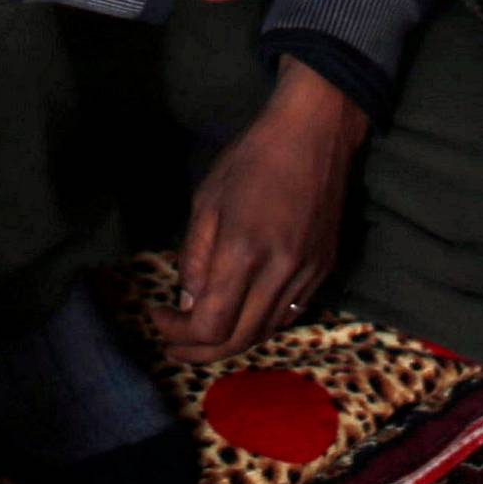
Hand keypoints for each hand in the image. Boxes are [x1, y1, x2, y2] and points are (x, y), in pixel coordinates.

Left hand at [147, 58, 367, 364]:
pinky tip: (241, 312)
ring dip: (230, 341)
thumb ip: (195, 256)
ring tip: (202, 334)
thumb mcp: (208, 198)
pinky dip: (260, 323)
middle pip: (238, 341)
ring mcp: (307, 274)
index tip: (158, 316)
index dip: (178, 333)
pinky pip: (289, 314)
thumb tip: (188, 303)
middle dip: (200, 352)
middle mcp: (280, 272)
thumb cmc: (254, 157)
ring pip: (265, 332)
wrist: (316, 132)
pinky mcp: (324, 269)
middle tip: (174, 345)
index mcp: (244, 251)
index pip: (210, 324)